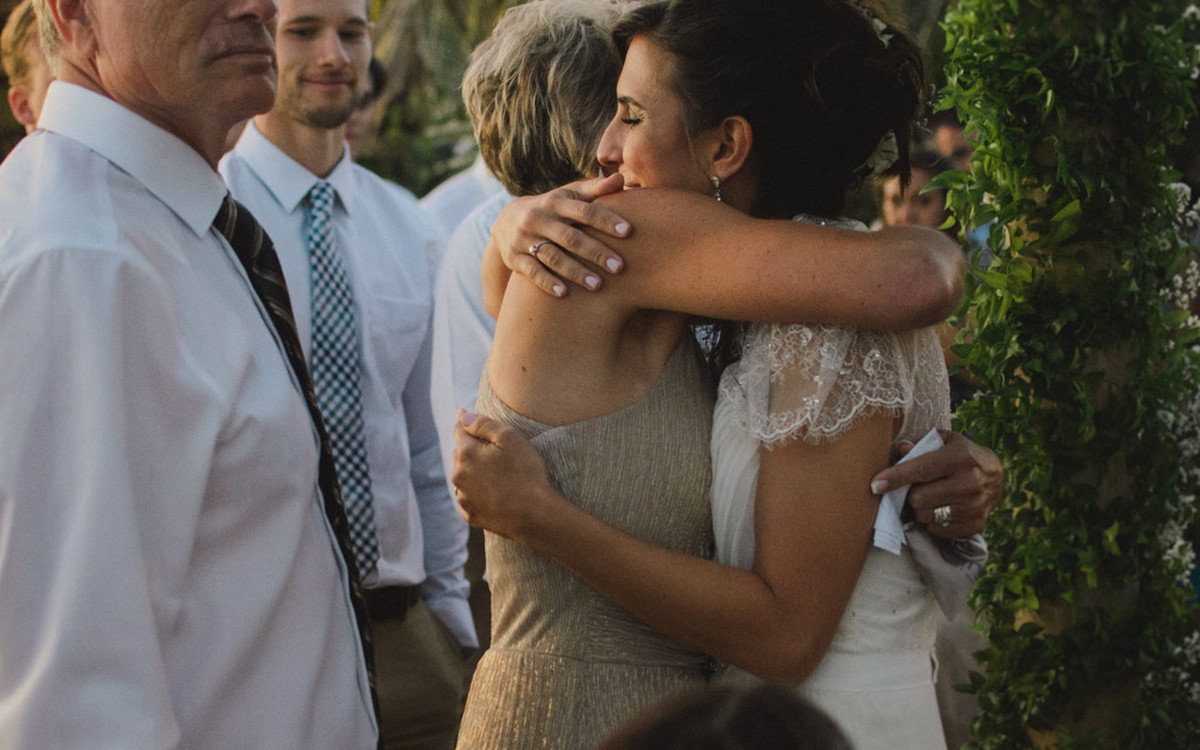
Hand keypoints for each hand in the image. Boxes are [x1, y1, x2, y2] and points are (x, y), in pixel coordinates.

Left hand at [451, 410, 562, 541]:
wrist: (535, 515)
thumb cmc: (526, 473)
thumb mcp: (510, 438)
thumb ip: (484, 424)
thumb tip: (463, 417)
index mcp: (466, 454)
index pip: (459, 430)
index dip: (464, 421)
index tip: (463, 414)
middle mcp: (458, 476)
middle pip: (459, 454)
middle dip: (469, 447)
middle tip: (487, 447)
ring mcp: (463, 498)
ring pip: (462, 476)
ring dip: (470, 470)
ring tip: (491, 471)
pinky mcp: (471, 515)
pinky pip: (468, 498)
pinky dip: (474, 492)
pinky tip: (490, 491)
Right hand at [490, 174, 629, 296]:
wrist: (506, 222)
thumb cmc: (551, 208)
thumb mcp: (568, 196)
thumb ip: (595, 190)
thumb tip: (621, 179)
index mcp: (555, 202)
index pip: (584, 211)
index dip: (606, 220)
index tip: (628, 231)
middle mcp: (538, 219)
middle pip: (570, 237)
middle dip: (596, 252)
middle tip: (619, 267)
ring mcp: (524, 239)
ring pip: (552, 257)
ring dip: (575, 271)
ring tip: (597, 285)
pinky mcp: (514, 258)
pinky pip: (532, 272)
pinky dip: (547, 282)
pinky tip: (564, 293)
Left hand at [870, 430, 1002, 538]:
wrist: (997, 477)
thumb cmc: (963, 455)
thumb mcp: (946, 441)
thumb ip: (922, 444)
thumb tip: (901, 449)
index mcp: (960, 458)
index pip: (920, 469)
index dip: (895, 477)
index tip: (875, 485)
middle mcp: (969, 483)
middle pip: (919, 498)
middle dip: (911, 494)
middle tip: (917, 488)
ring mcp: (974, 507)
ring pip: (925, 516)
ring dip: (920, 508)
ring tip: (930, 497)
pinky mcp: (975, 525)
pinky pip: (937, 529)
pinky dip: (932, 521)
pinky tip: (940, 508)